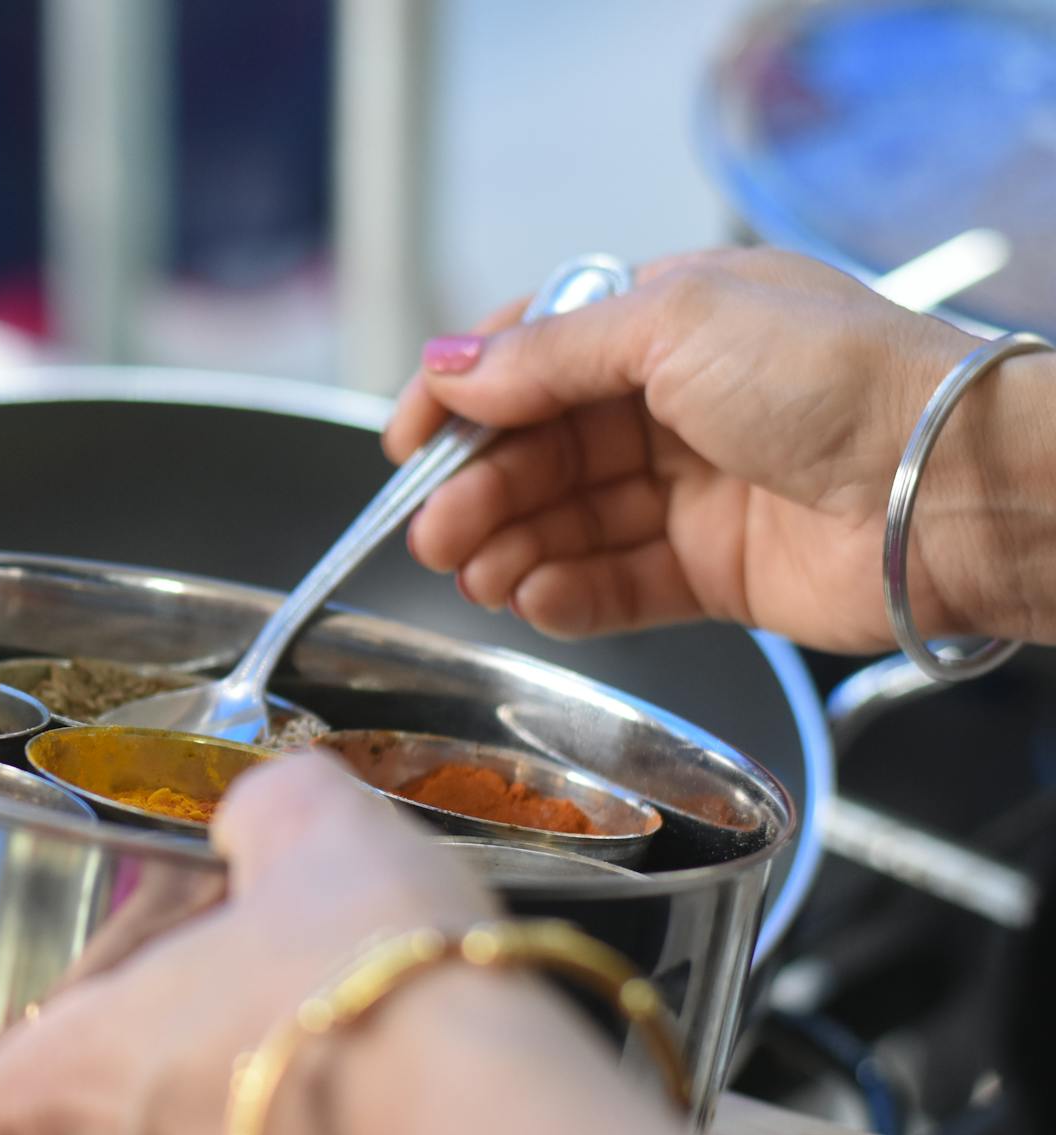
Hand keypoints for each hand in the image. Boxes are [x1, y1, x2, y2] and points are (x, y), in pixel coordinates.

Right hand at [385, 248, 1055, 651]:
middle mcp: (678, 403)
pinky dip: (568, 594)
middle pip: (543, 447)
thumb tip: (449, 368)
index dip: (464, 398)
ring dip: (510, 544)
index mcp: (670, 319)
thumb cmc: (837, 378)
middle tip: (431, 528)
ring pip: (570, 520)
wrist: (947, 486)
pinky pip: (618, 584)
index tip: (405, 442)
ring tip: (470, 571)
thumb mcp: (673, 326)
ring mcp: (695, 489)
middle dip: (479, 487)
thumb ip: (548, 356)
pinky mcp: (714, 570)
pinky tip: (531, 598)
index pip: (536, 356)